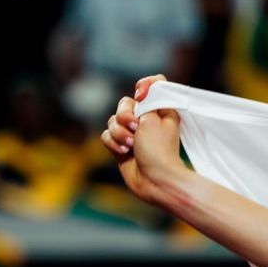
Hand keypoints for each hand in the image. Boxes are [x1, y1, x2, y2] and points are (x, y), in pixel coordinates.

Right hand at [101, 75, 180, 204]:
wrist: (154, 180)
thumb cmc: (159, 150)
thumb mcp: (156, 117)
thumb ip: (148, 99)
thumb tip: (143, 87)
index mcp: (161, 110)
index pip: (150, 86)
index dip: (143, 87)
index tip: (141, 95)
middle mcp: (146, 120)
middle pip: (124, 103)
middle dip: (125, 115)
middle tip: (135, 127)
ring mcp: (132, 134)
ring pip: (112, 121)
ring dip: (119, 133)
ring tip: (131, 145)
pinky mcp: (121, 146)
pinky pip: (106, 136)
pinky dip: (113, 143)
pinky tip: (124, 152)